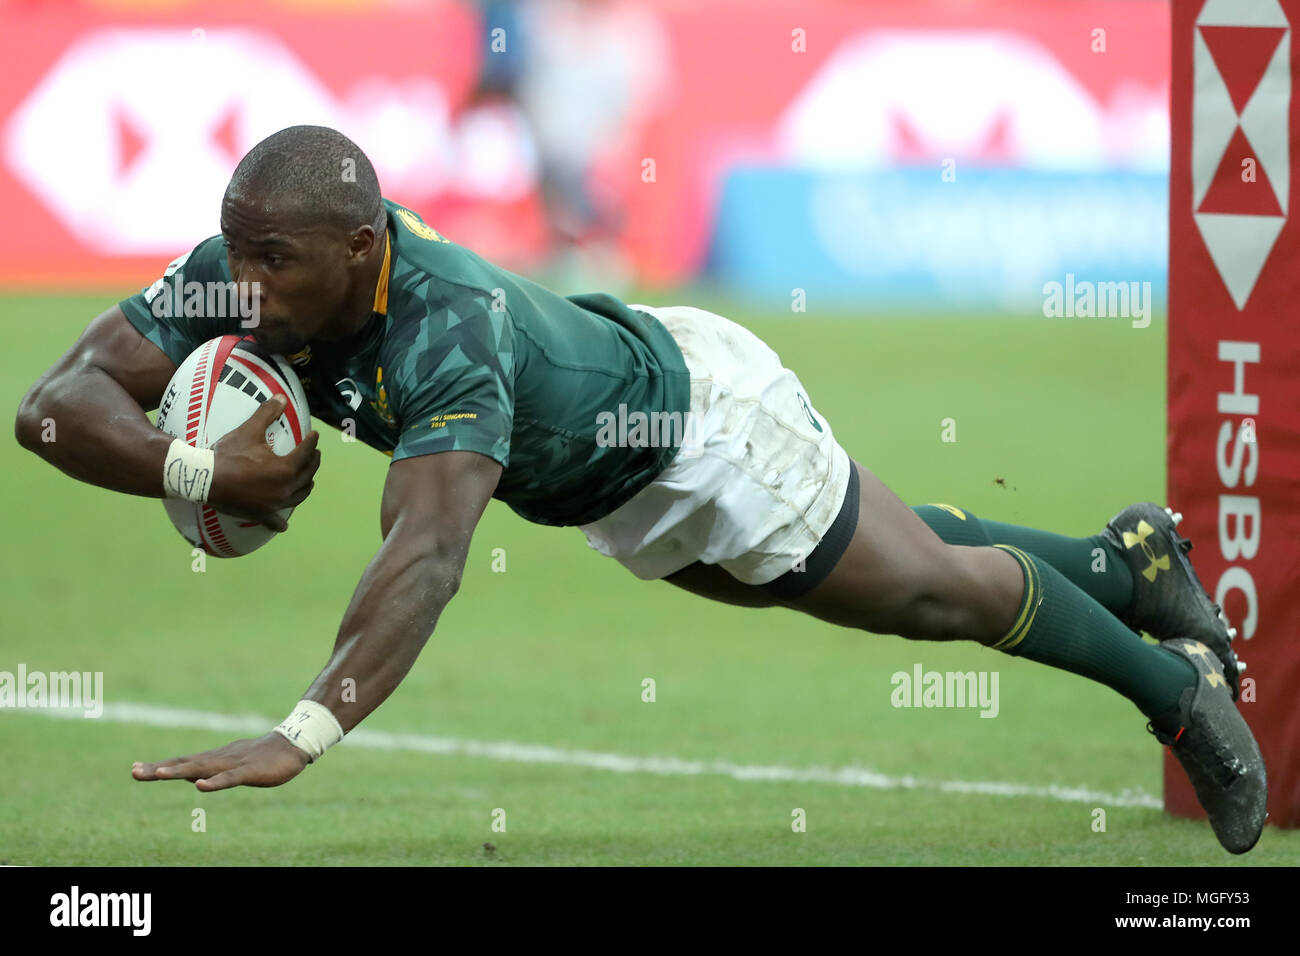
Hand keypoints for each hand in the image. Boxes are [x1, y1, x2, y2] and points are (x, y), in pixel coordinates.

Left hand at [132, 732, 310, 790]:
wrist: (293, 744)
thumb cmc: (263, 756)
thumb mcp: (234, 763)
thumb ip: (213, 770)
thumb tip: (194, 777)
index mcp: (214, 759)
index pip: (181, 762)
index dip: (159, 766)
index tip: (135, 769)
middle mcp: (218, 759)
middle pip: (184, 764)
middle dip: (158, 769)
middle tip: (133, 771)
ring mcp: (232, 764)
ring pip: (201, 768)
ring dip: (178, 771)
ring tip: (157, 774)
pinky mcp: (249, 771)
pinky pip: (229, 778)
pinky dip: (213, 782)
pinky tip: (200, 786)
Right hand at [207, 395, 320, 531]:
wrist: (205, 478)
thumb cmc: (229, 454)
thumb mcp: (249, 431)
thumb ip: (266, 413)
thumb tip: (281, 397)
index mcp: (286, 468)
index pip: (306, 453)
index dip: (312, 442)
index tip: (314, 435)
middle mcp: (285, 489)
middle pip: (307, 475)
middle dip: (313, 463)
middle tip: (315, 455)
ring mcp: (274, 504)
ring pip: (297, 496)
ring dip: (305, 487)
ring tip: (308, 481)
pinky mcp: (260, 514)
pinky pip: (273, 520)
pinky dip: (279, 522)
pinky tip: (284, 525)